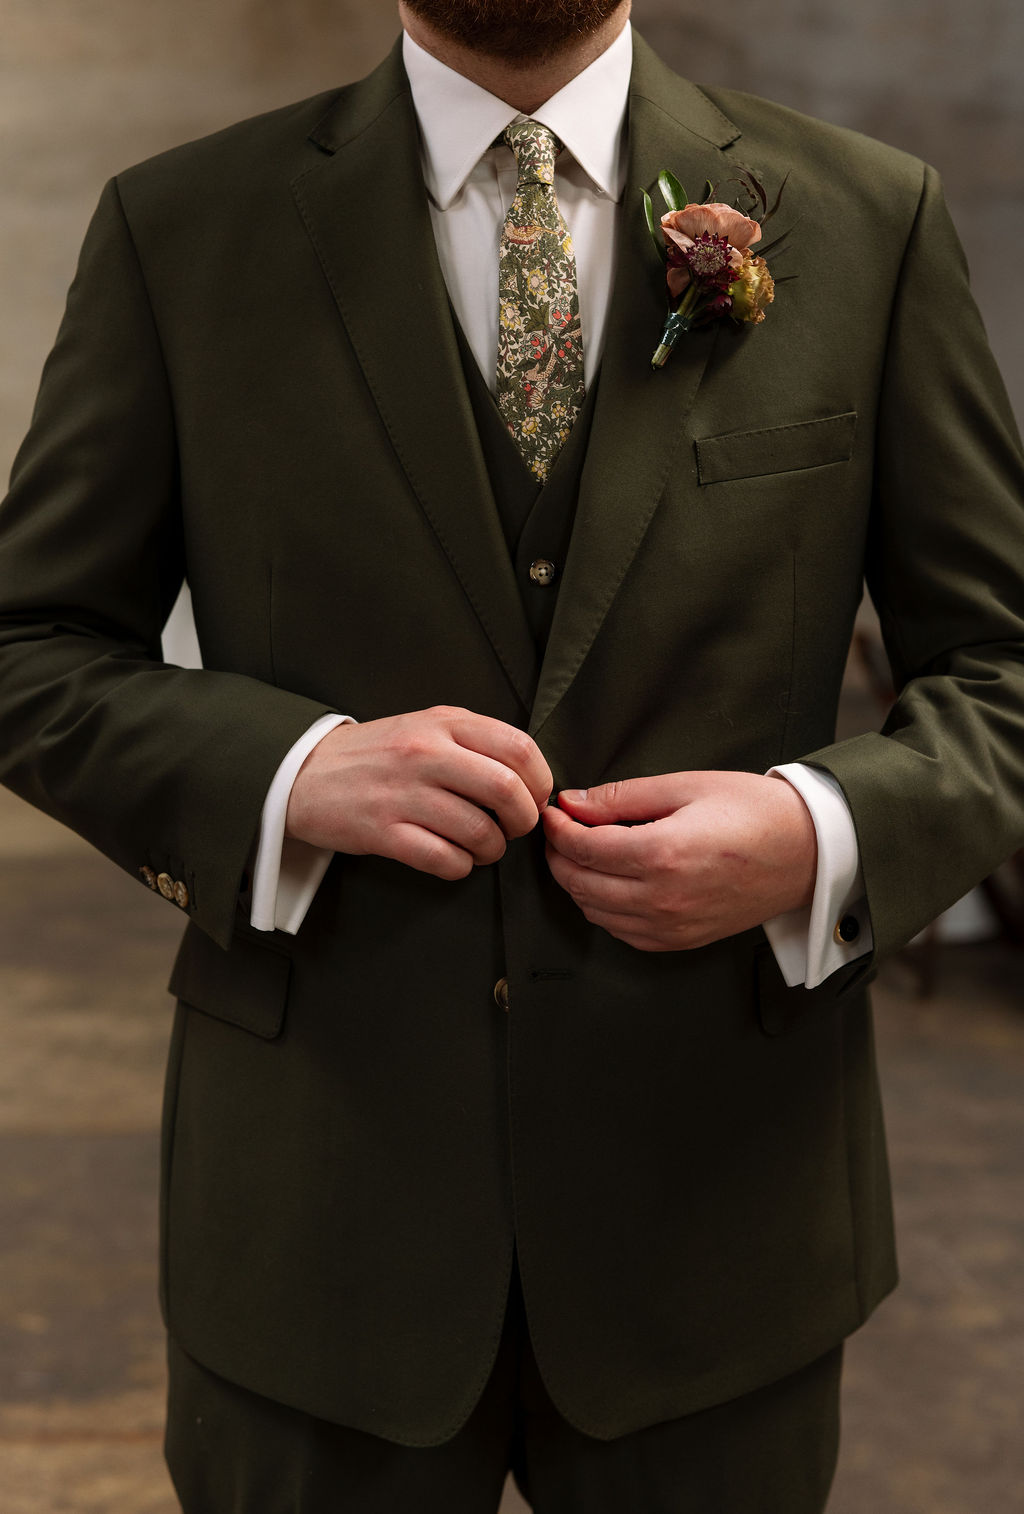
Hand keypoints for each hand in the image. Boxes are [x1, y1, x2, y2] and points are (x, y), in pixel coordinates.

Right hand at [285, 706, 551, 879]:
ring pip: (479, 831)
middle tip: (514, 829)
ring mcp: (402, 793)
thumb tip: (530, 778)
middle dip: (522, 820)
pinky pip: (445, 859)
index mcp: (444, 723)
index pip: (519, 747)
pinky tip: (454, 859)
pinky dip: (460, 866)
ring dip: (492, 849)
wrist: (305, 772)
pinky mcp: (382, 832)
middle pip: (506, 791)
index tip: (534, 797)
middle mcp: (425, 753)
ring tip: (482, 847)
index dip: (540, 780)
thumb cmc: (379, 753)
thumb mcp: (426, 726)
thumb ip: (475, 740)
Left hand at [543, 770, 817, 950]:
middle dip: (560, 856)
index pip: (581, 848)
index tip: (554, 812)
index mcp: (662, 854)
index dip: (557, 829)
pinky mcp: (681, 941)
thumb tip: (573, 803)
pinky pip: (622, 932)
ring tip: (585, 853)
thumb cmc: (754, 811)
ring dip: (578, 883)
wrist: (809, 852)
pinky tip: (611, 882)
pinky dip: (604, 909)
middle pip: (579, 884)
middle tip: (561, 831)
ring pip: (595, 912)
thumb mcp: (686, 787)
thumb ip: (623, 797)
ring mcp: (672, 926)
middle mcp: (662, 898)